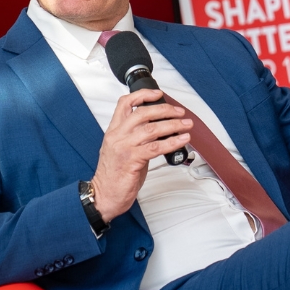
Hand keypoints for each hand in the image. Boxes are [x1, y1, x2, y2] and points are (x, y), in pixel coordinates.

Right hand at [90, 89, 191, 222]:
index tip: (158, 93)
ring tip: (186, 124)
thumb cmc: (113, 176)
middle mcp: (117, 135)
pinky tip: (182, 140)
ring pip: (152, 129)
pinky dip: (172, 142)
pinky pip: (156, 147)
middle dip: (165, 110)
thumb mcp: (122, 150)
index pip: (124, 103)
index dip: (142, 95)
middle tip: (179, 112)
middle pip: (142, 113)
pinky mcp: (132, 160)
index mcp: (113, 131)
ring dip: (173, 125)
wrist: (104, 195)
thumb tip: (160, 132)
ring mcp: (124, 147)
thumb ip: (137, 139)